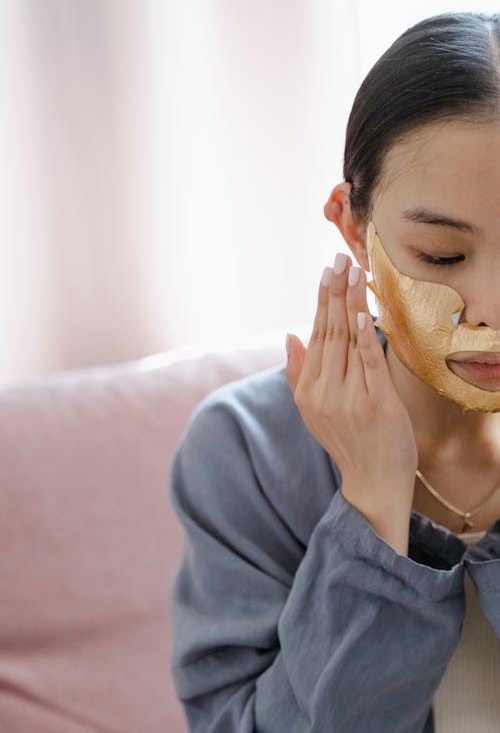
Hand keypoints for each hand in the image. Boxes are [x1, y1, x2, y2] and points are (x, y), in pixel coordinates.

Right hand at [285, 253, 417, 553]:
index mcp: (308, 391)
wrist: (373, 483)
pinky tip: (363, 311)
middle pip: (329, 332)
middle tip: (338, 257)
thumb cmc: (350, 442)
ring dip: (350, 302)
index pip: (315, 336)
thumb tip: (289, 334)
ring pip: (347, 340)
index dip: (322, 302)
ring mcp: (348, 399)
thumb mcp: (313, 411)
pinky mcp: (376, 403)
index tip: (326, 271)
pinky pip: (367, 362)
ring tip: (352, 270)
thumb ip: (299, 372)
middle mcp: (322, 392)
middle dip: (334, 292)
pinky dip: (365, 335)